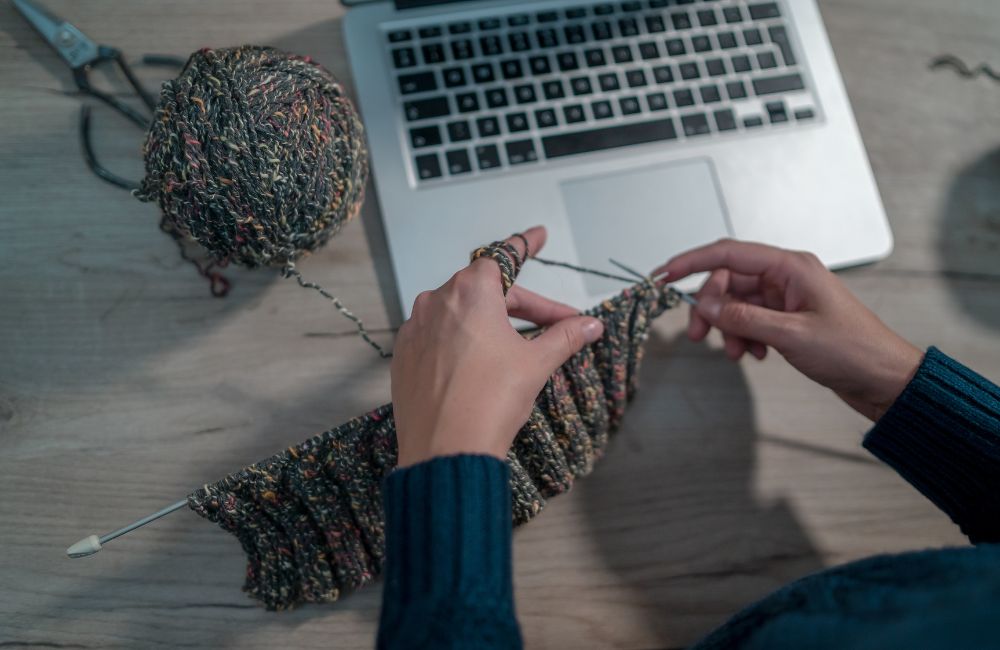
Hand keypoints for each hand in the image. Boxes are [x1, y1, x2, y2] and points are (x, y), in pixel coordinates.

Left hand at [391, 227, 604, 467]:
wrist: (445, 450)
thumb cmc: (488, 403)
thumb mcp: (536, 363)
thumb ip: (565, 336)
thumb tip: (591, 325)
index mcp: (471, 292)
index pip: (504, 255)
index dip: (526, 244)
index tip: (539, 235)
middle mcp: (436, 301)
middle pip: (488, 290)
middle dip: (525, 305)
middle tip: (559, 325)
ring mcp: (416, 328)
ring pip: (461, 313)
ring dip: (492, 323)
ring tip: (519, 348)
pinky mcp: (404, 355)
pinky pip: (438, 335)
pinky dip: (462, 341)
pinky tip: (480, 364)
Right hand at [654, 239, 922, 421]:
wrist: (884, 379)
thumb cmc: (853, 351)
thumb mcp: (791, 335)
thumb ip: (744, 317)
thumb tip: (706, 304)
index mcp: (791, 266)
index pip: (728, 253)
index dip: (691, 262)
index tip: (663, 275)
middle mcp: (786, 276)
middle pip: (728, 281)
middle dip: (710, 307)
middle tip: (699, 335)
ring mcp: (786, 297)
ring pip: (736, 304)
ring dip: (728, 328)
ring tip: (736, 354)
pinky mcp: (787, 318)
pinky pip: (750, 320)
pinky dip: (744, 337)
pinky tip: (756, 355)